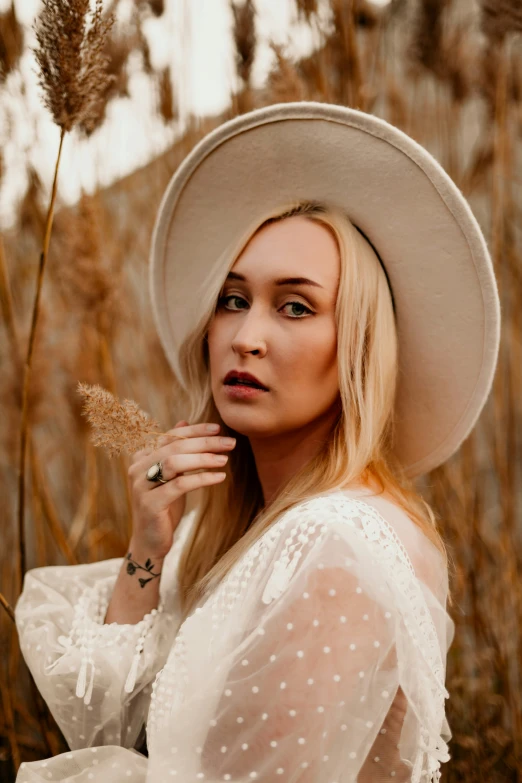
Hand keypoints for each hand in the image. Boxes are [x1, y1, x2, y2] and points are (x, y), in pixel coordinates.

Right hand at [127, 420, 235, 558]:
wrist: (150, 542)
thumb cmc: (164, 507)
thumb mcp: (172, 475)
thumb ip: (175, 450)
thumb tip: (184, 420)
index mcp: (142, 457)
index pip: (170, 436)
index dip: (195, 430)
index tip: (218, 428)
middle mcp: (138, 468)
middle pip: (174, 446)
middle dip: (204, 442)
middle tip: (229, 442)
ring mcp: (141, 486)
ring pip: (174, 462)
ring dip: (203, 458)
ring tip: (224, 459)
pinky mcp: (150, 504)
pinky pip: (179, 485)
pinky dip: (202, 478)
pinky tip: (219, 477)